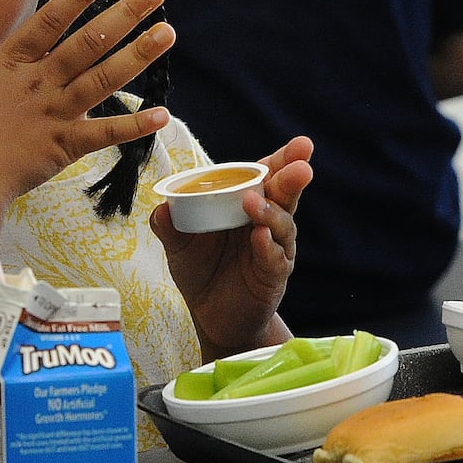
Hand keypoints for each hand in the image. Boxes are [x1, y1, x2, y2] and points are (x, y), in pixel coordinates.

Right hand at [0, 0, 174, 205]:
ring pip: (104, 78)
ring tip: (168, 32)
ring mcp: (56, 111)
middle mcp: (40, 81)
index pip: (49, 21)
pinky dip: (135, 125)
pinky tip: (163, 113)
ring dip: (139, 54)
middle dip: (125, 14)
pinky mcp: (66, 144)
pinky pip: (106, 133)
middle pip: (88, 42)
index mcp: (12, 63)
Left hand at [152, 135, 312, 357]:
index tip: (299, 145)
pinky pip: (275, 259)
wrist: (212, 318)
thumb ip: (171, 226)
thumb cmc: (202, 272)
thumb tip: (160, 209)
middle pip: (285, 194)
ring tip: (255, 202)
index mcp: (248, 205)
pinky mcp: (272, 276)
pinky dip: (268, 247)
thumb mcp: (180, 246)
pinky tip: (260, 237)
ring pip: (283, 224)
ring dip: (271, 211)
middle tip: (302, 164)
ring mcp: (275, 249)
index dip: (282, 160)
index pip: (267, 177)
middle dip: (293, 176)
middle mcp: (267, 222)